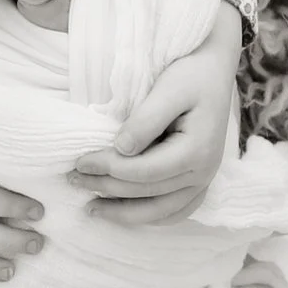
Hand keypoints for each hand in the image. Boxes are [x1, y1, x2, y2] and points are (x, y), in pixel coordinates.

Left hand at [70, 2, 242, 224]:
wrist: (214, 71)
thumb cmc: (190, 75)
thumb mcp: (168, 90)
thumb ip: (145, 121)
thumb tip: (120, 149)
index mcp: (198, 151)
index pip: (143, 171)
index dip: (108, 168)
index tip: (79, 161)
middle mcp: (204, 173)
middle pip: (147, 192)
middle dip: (106, 188)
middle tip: (73, 179)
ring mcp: (204, 181)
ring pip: (161, 211)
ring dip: (124, 213)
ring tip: (91, 208)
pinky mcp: (199, 182)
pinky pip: (175, 211)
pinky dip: (149, 216)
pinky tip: (123, 213)